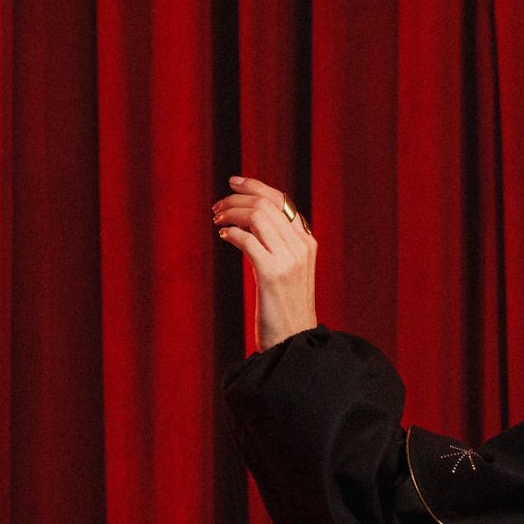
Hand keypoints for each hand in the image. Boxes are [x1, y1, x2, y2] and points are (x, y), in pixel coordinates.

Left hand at [212, 174, 318, 350]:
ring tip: (217, 221)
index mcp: (307, 242)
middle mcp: (301, 246)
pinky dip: (231, 233)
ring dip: (230, 213)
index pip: (281, 200)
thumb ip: (279, 244)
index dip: (255, 186)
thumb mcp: (289, 269)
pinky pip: (246, 239)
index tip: (233, 183)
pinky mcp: (272, 273)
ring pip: (255, 216)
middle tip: (217, 208)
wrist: (293, 340)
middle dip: (235, 199)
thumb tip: (247, 219)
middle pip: (264, 204)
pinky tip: (223, 237)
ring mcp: (289, 259)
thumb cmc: (286, 306)